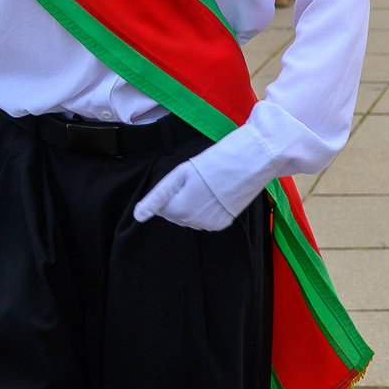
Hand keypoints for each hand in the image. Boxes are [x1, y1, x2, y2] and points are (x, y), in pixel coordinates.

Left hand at [132, 157, 260, 232]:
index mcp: (179, 208)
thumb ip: (157, 197)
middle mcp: (192, 222)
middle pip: (174, 214)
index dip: (169, 193)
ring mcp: (208, 225)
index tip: (183, 181)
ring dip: (193, 206)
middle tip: (197, 181)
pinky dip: (207, 211)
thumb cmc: (213, 162)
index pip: (160, 209)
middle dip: (180, 200)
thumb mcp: (180, 174)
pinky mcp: (222, 224)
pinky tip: (217, 196)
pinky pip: (205, 221)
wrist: (250, 163)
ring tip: (208, 187)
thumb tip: (138, 216)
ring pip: (189, 219)